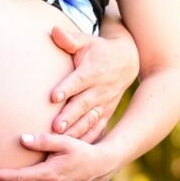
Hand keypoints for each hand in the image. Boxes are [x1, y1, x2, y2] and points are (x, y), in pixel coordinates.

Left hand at [47, 18, 137, 142]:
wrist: (125, 62)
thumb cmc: (98, 50)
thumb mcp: (86, 41)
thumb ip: (69, 39)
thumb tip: (55, 31)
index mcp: (92, 71)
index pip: (77, 80)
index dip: (66, 88)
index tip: (53, 96)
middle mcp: (99, 90)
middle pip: (82, 104)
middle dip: (69, 116)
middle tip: (55, 127)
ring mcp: (103, 103)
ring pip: (88, 119)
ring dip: (75, 130)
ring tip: (59, 140)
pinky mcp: (105, 113)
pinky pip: (96, 128)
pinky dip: (87, 138)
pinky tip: (74, 149)